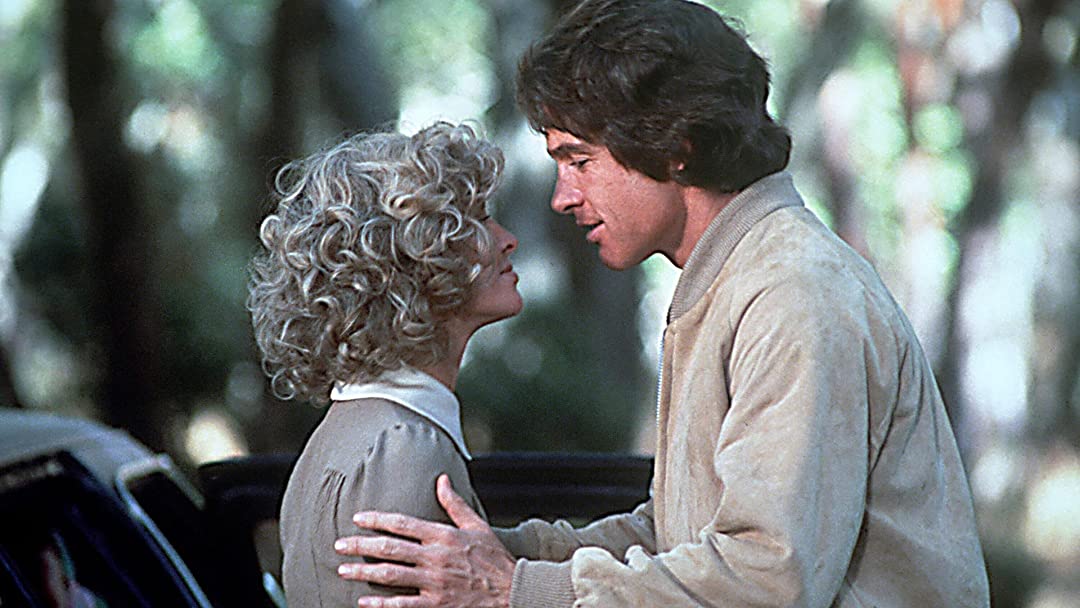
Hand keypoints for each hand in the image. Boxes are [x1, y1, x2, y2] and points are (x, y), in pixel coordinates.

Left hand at [335, 474, 514, 607]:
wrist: (511, 590)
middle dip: (360, 546)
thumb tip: (441, 479)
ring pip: (391, 576)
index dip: (377, 520)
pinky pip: (403, 605)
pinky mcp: (436, 605)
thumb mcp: (477, 525)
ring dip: (364, 573)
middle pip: (389, 549)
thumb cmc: (494, 557)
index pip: (402, 523)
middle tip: (339, 545)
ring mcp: (434, 583)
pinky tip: (364, 602)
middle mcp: (435, 557)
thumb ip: (454, 503)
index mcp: (443, 535)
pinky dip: (382, 604)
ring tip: (344, 570)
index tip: (357, 518)